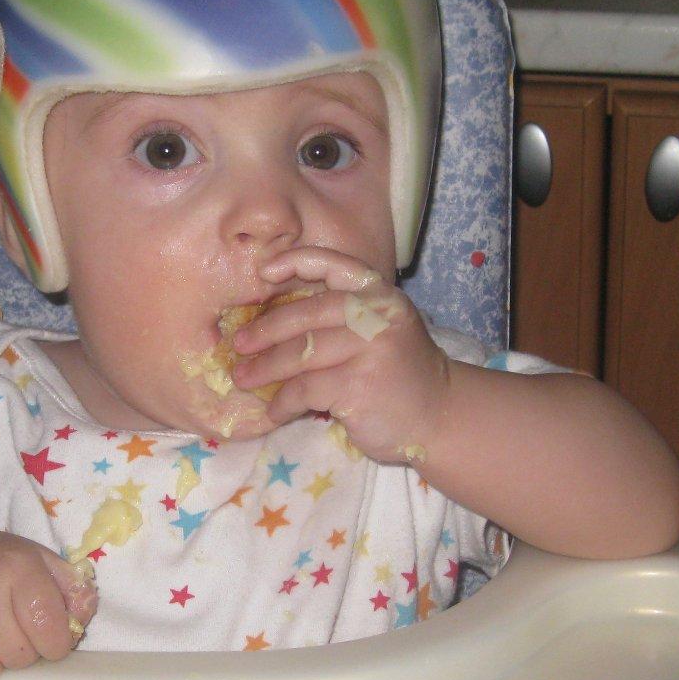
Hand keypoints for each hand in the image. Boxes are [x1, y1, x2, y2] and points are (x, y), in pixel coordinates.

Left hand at [230, 248, 451, 462]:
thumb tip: (273, 320)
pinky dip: (283, 402)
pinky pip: (305, 390)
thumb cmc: (398, 375)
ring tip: (244, 378)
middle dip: (266, 330)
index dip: (297, 262)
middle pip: (308, 313)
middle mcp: (376, 315)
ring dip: (265, 368)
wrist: (439, 417)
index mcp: (379, 295)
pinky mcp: (358, 386)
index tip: (264, 272)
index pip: (334, 264)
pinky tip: (274, 410)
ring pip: (301, 353)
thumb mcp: (380, 331)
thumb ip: (342, 318)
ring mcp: (369, 349)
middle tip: (239, 345)